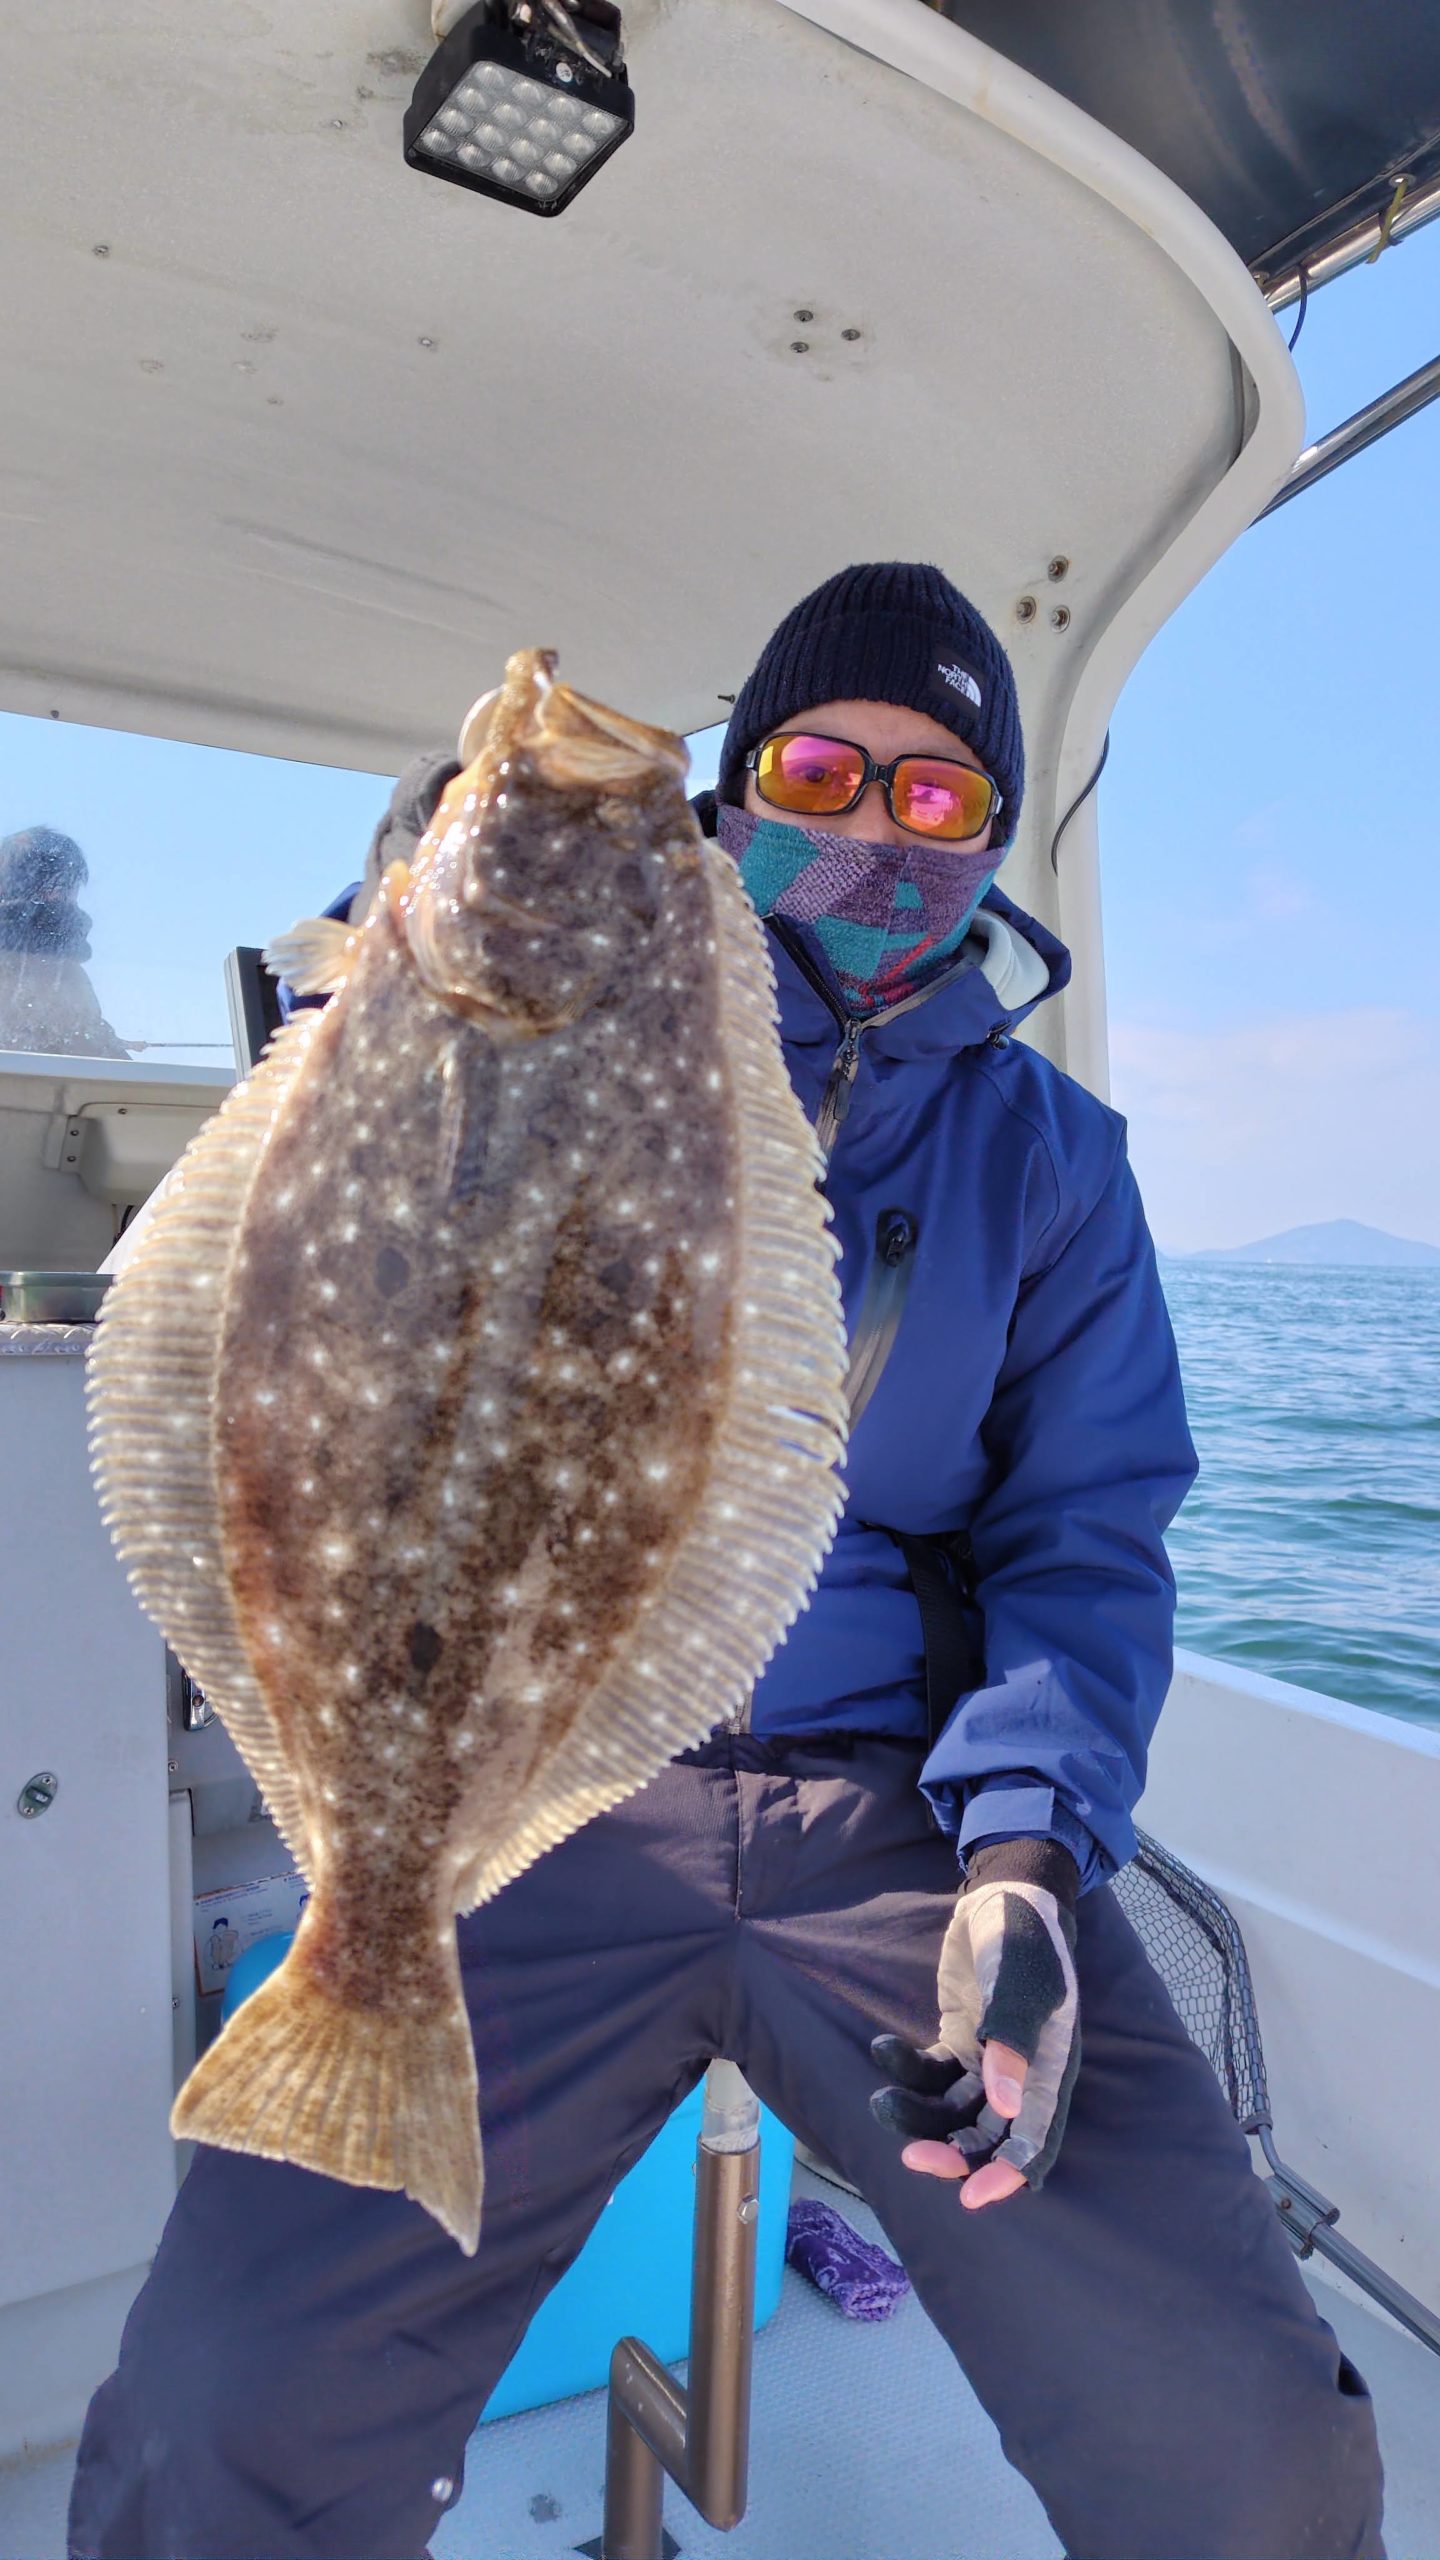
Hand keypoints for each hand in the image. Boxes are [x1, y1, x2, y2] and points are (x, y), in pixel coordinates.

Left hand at [870, 1836, 1079, 2209]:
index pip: (1034, 2142)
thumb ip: (1012, 2040)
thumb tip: (1005, 2110)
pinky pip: (933, 2074)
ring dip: (919, 2116)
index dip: (1005, 2176)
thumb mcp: (1020, 1981)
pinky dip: (907, 2071)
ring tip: (881, 2101)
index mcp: (1049, 2070)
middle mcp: (1021, 2074)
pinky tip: (882, 2049)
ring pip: (954, 2113)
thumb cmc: (1021, 1935)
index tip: (969, 2199)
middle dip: (950, 2155)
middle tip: (910, 2159)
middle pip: (987, 2138)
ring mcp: (989, 2059)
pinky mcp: (961, 2040)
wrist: (1003, 1893)